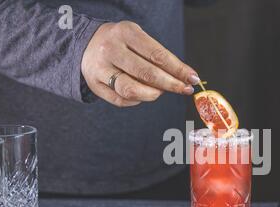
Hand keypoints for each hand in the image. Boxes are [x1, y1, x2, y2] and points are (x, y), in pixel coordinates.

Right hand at [81, 21, 199, 106]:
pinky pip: (121, 100)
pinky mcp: (95, 85)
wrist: (87, 44)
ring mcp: (100, 68)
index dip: (178, 69)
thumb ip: (158, 57)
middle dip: (170, 84)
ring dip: (152, 94)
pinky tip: (142, 94)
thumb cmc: (122, 44)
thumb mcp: (138, 39)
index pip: (157, 55)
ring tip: (159, 92)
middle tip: (184, 89)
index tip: (192, 78)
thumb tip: (183, 78)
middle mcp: (111, 49)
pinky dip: (137, 100)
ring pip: (131, 89)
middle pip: (146, 73)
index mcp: (126, 32)